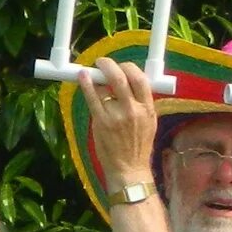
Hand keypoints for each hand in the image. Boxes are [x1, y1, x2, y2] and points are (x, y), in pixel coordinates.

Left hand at [83, 60, 161, 186]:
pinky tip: (82, 77)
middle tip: (103, 62)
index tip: (122, 66)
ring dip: (97, 76)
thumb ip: (141, 103)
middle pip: (121, 78)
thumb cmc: (138, 146)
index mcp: (148, 109)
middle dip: (110, 65)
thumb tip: (128, 83)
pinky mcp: (101, 122)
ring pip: (105, 87)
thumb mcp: (149, 122)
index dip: (130, 67)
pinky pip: (92, 98)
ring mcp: (117, 116)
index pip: (141, 79)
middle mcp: (134, 110)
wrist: (130, 169)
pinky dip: (86, 84)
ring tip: (92, 72)